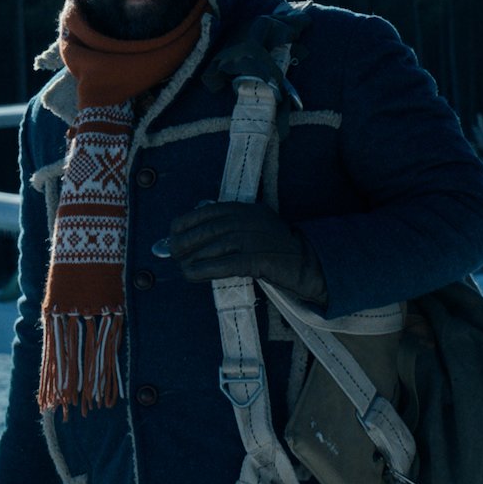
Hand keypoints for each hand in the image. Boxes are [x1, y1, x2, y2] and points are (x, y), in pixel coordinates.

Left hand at [164, 201, 326, 302]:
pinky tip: (193, 274)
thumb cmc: (276, 249)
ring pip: (214, 247)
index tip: (171, 234)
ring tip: (183, 268)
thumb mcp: (252, 228)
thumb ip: (226, 230)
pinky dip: (206, 269)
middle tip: (173, 255)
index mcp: (245, 209)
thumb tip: (190, 240)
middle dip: (184, 242)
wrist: (311, 262)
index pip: (206, 211)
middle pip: (207, 229)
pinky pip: (226, 264)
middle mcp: (248, 220)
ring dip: (193, 259)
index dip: (184, 223)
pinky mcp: (260, 259)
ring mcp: (255, 239)